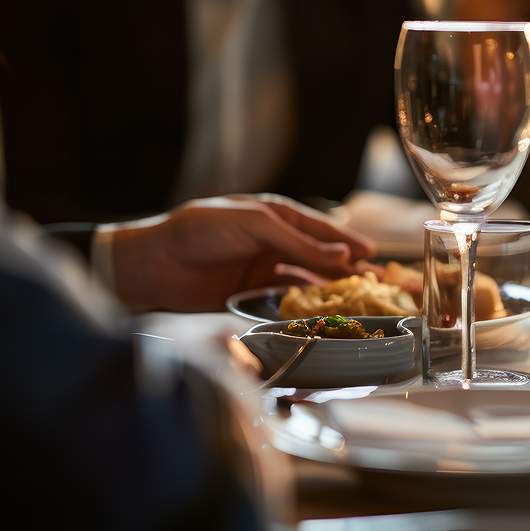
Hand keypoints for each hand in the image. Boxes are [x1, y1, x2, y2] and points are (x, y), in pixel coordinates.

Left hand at [111, 195, 373, 311]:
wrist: (153, 264)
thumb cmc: (201, 230)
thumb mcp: (256, 226)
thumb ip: (299, 244)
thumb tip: (342, 258)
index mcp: (277, 217)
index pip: (322, 230)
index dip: (349, 242)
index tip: (373, 255)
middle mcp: (274, 243)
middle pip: (319, 258)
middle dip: (348, 270)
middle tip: (376, 284)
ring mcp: (262, 270)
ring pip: (307, 281)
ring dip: (331, 290)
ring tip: (358, 301)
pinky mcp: (249, 296)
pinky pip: (285, 302)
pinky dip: (306, 307)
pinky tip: (323, 314)